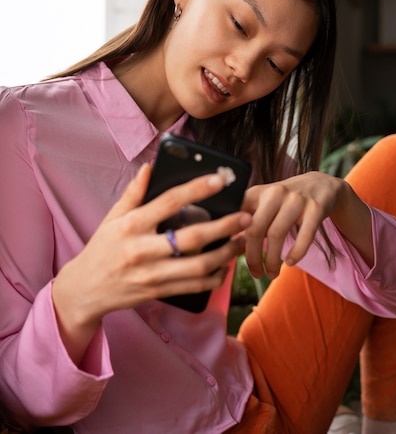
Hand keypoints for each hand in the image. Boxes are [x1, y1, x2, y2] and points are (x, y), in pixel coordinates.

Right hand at [52, 164, 250, 364]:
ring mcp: (152, 274)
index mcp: (132, 225)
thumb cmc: (102, 248)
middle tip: (245, 216)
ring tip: (240, 241)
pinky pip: (193, 287)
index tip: (220, 179)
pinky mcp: (158, 292)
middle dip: (224, 226)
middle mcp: (142, 249)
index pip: (169, 201)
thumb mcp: (112, 217)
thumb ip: (133, 192)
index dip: (197, 189)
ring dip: (225, 254)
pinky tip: (225, 267)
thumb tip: (150, 167)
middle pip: (192, 237)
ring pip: (198, 265)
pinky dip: (214, 278)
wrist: (85, 289)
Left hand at [241, 171, 371, 278]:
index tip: (232, 257)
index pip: (237, 217)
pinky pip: (304, 235)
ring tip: (271, 273)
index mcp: (257, 192)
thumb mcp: (264, 204)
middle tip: (256, 274)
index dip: (232, 239)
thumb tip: (231, 247)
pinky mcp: (315, 208)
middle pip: (255, 229)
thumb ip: (248, 222)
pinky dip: (296, 252)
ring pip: (277, 234)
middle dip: (253, 257)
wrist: (320, 184)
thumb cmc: (285, 201)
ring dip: (272, 260)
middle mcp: (274, 193)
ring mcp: (296, 199)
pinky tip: (290, 262)